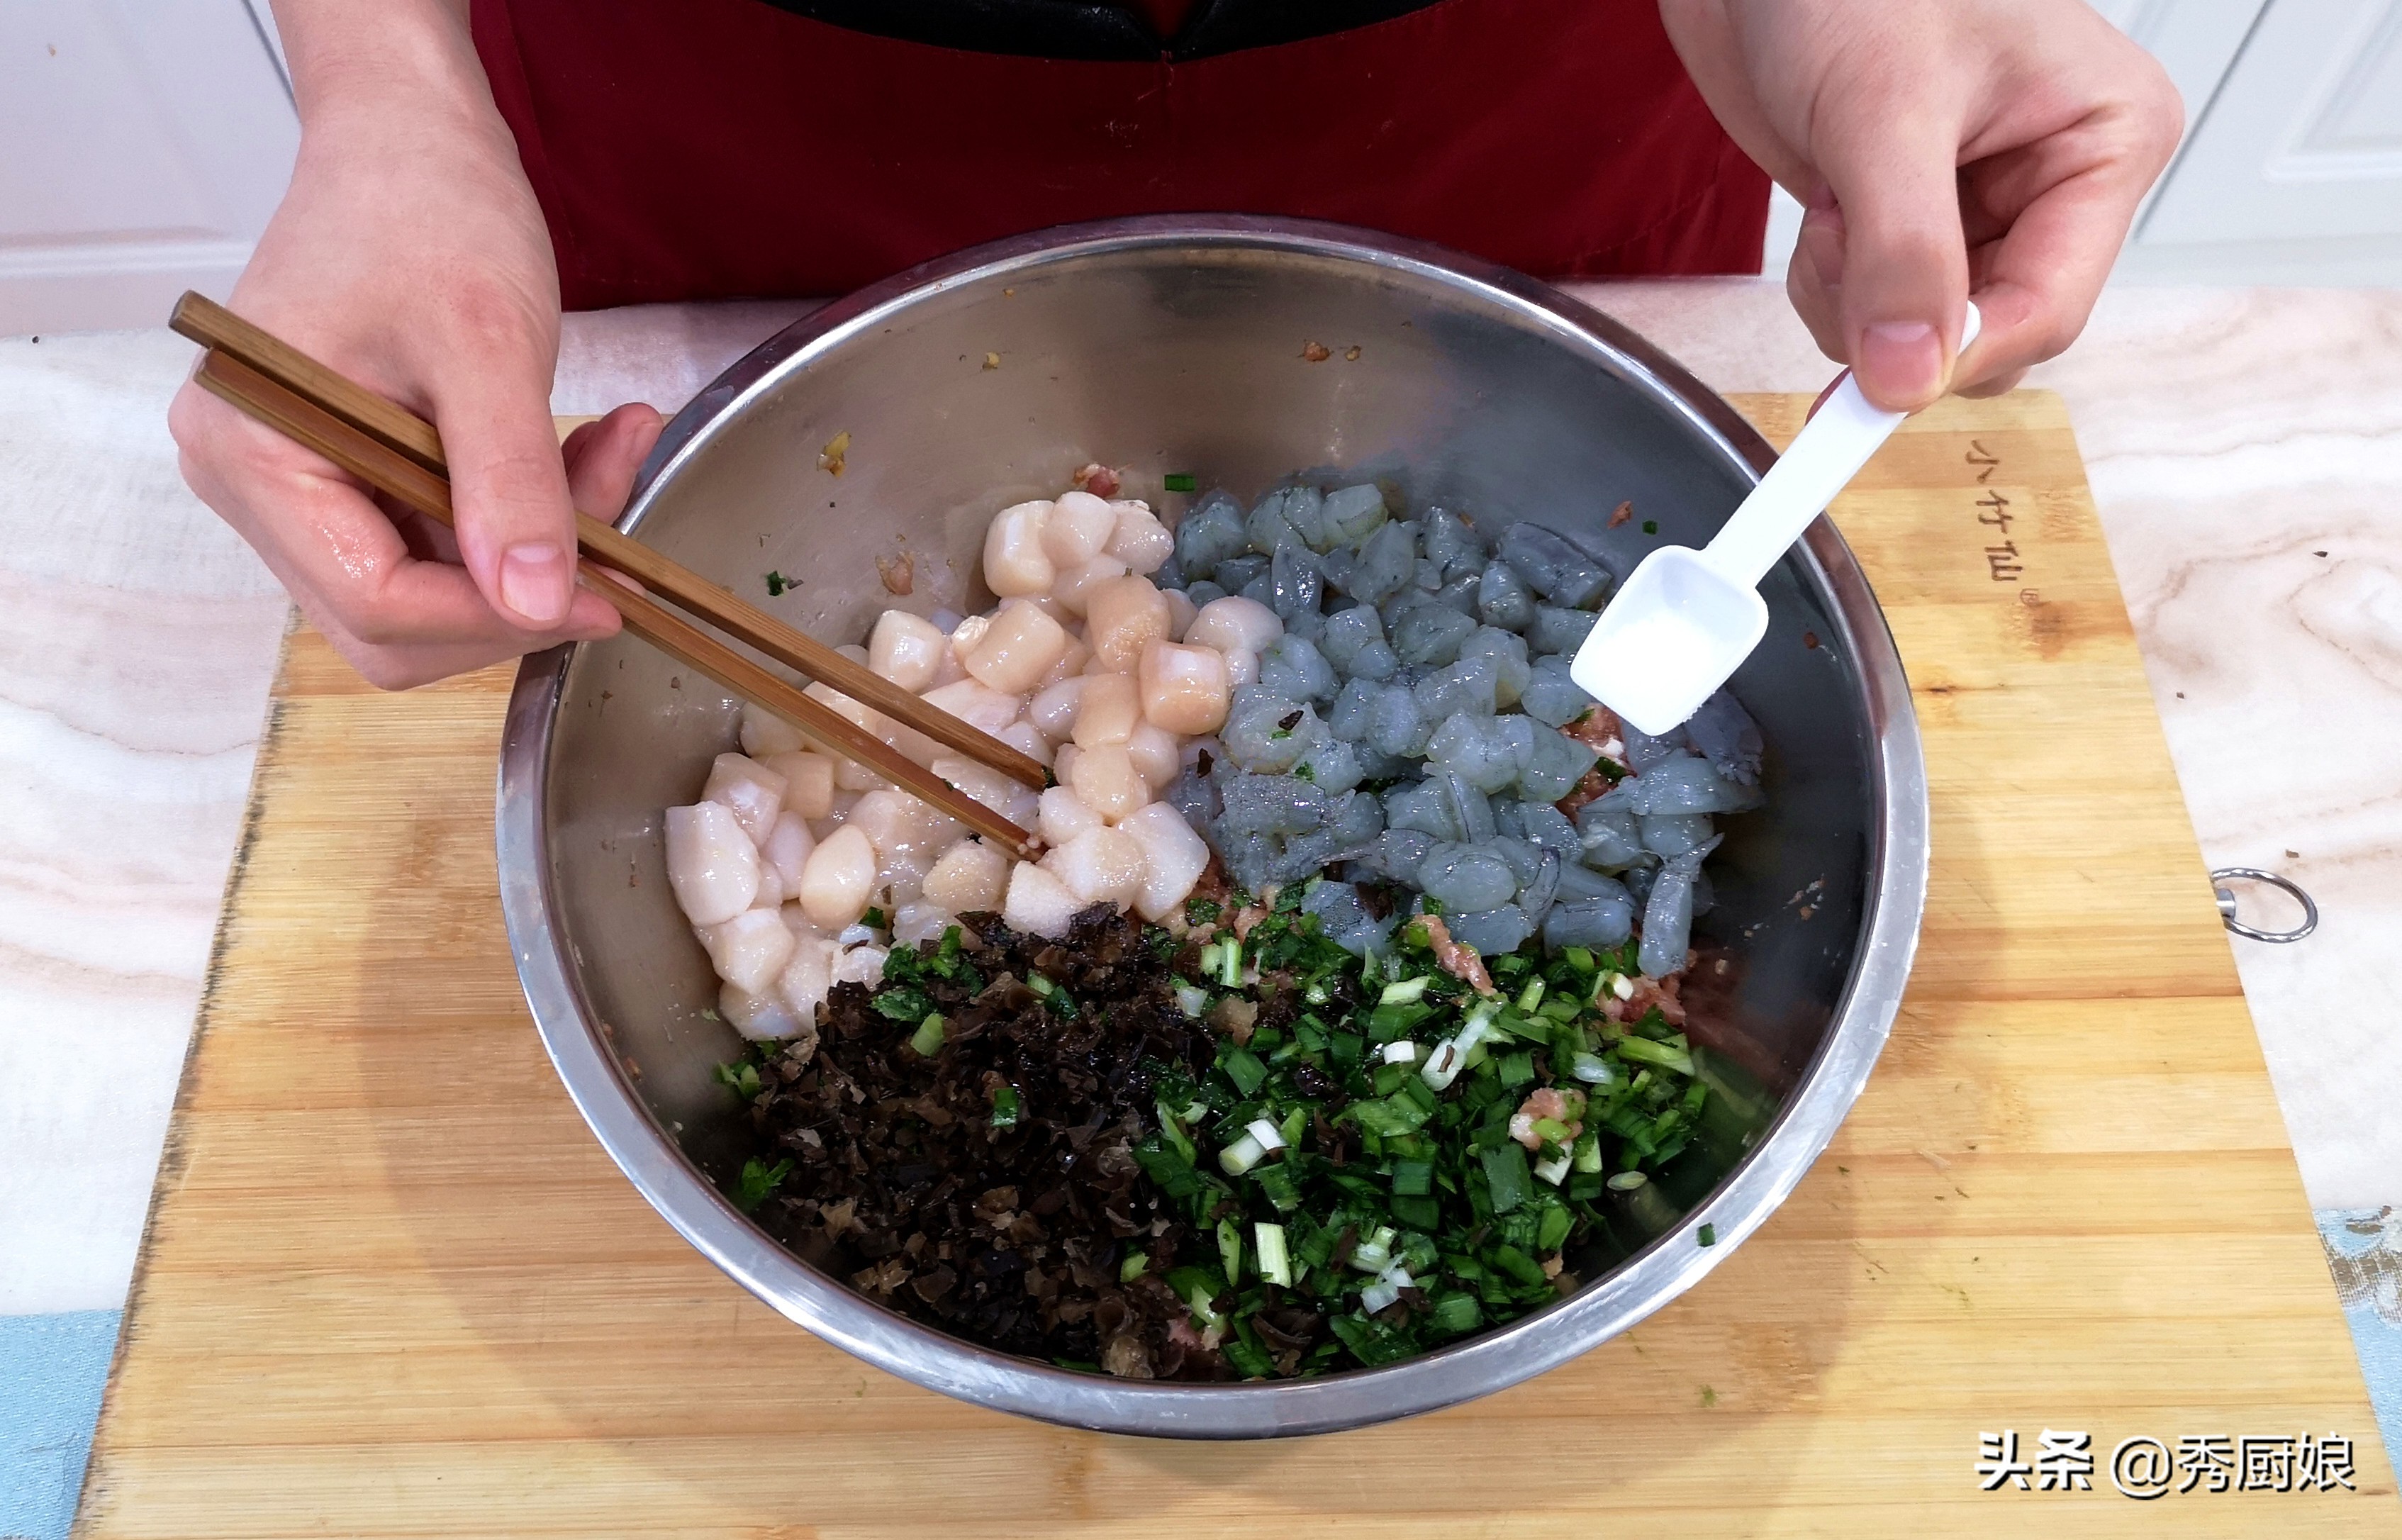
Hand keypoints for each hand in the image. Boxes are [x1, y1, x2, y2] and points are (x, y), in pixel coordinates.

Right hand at [168, 0, 637, 686]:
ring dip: (537, 544)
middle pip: (396, 620)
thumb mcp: (487, 344)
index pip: (375, 604)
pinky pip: (447, 536)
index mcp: (253, 453)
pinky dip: (525, 509)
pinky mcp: (353, 473)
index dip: (495, 619)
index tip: (602, 600)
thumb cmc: (427, 207)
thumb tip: (534, 603)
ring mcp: (301, 482)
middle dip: (517, 589)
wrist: (412, 139)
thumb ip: (508, 481)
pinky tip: (588, 446)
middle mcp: (255, 482)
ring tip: (613, 450)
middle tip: (615, 523)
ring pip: (434, 587)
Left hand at [1661, 0, 2182, 408]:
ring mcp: (1978, 210)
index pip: (2054, 306)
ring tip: (1837, 199)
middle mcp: (2054, 185)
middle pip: (1992, 335)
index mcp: (2105, 140)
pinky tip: (1825, 208)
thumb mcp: (1885, 111)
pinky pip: (1874, 314)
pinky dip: (1830, 285)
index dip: (1964, 357)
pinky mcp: (1907, 225)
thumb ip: (1904, 252)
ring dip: (1852, 299)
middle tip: (1845, 243)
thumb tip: (1912, 377)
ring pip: (1924, 338)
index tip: (1880, 394)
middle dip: (1899, 316)